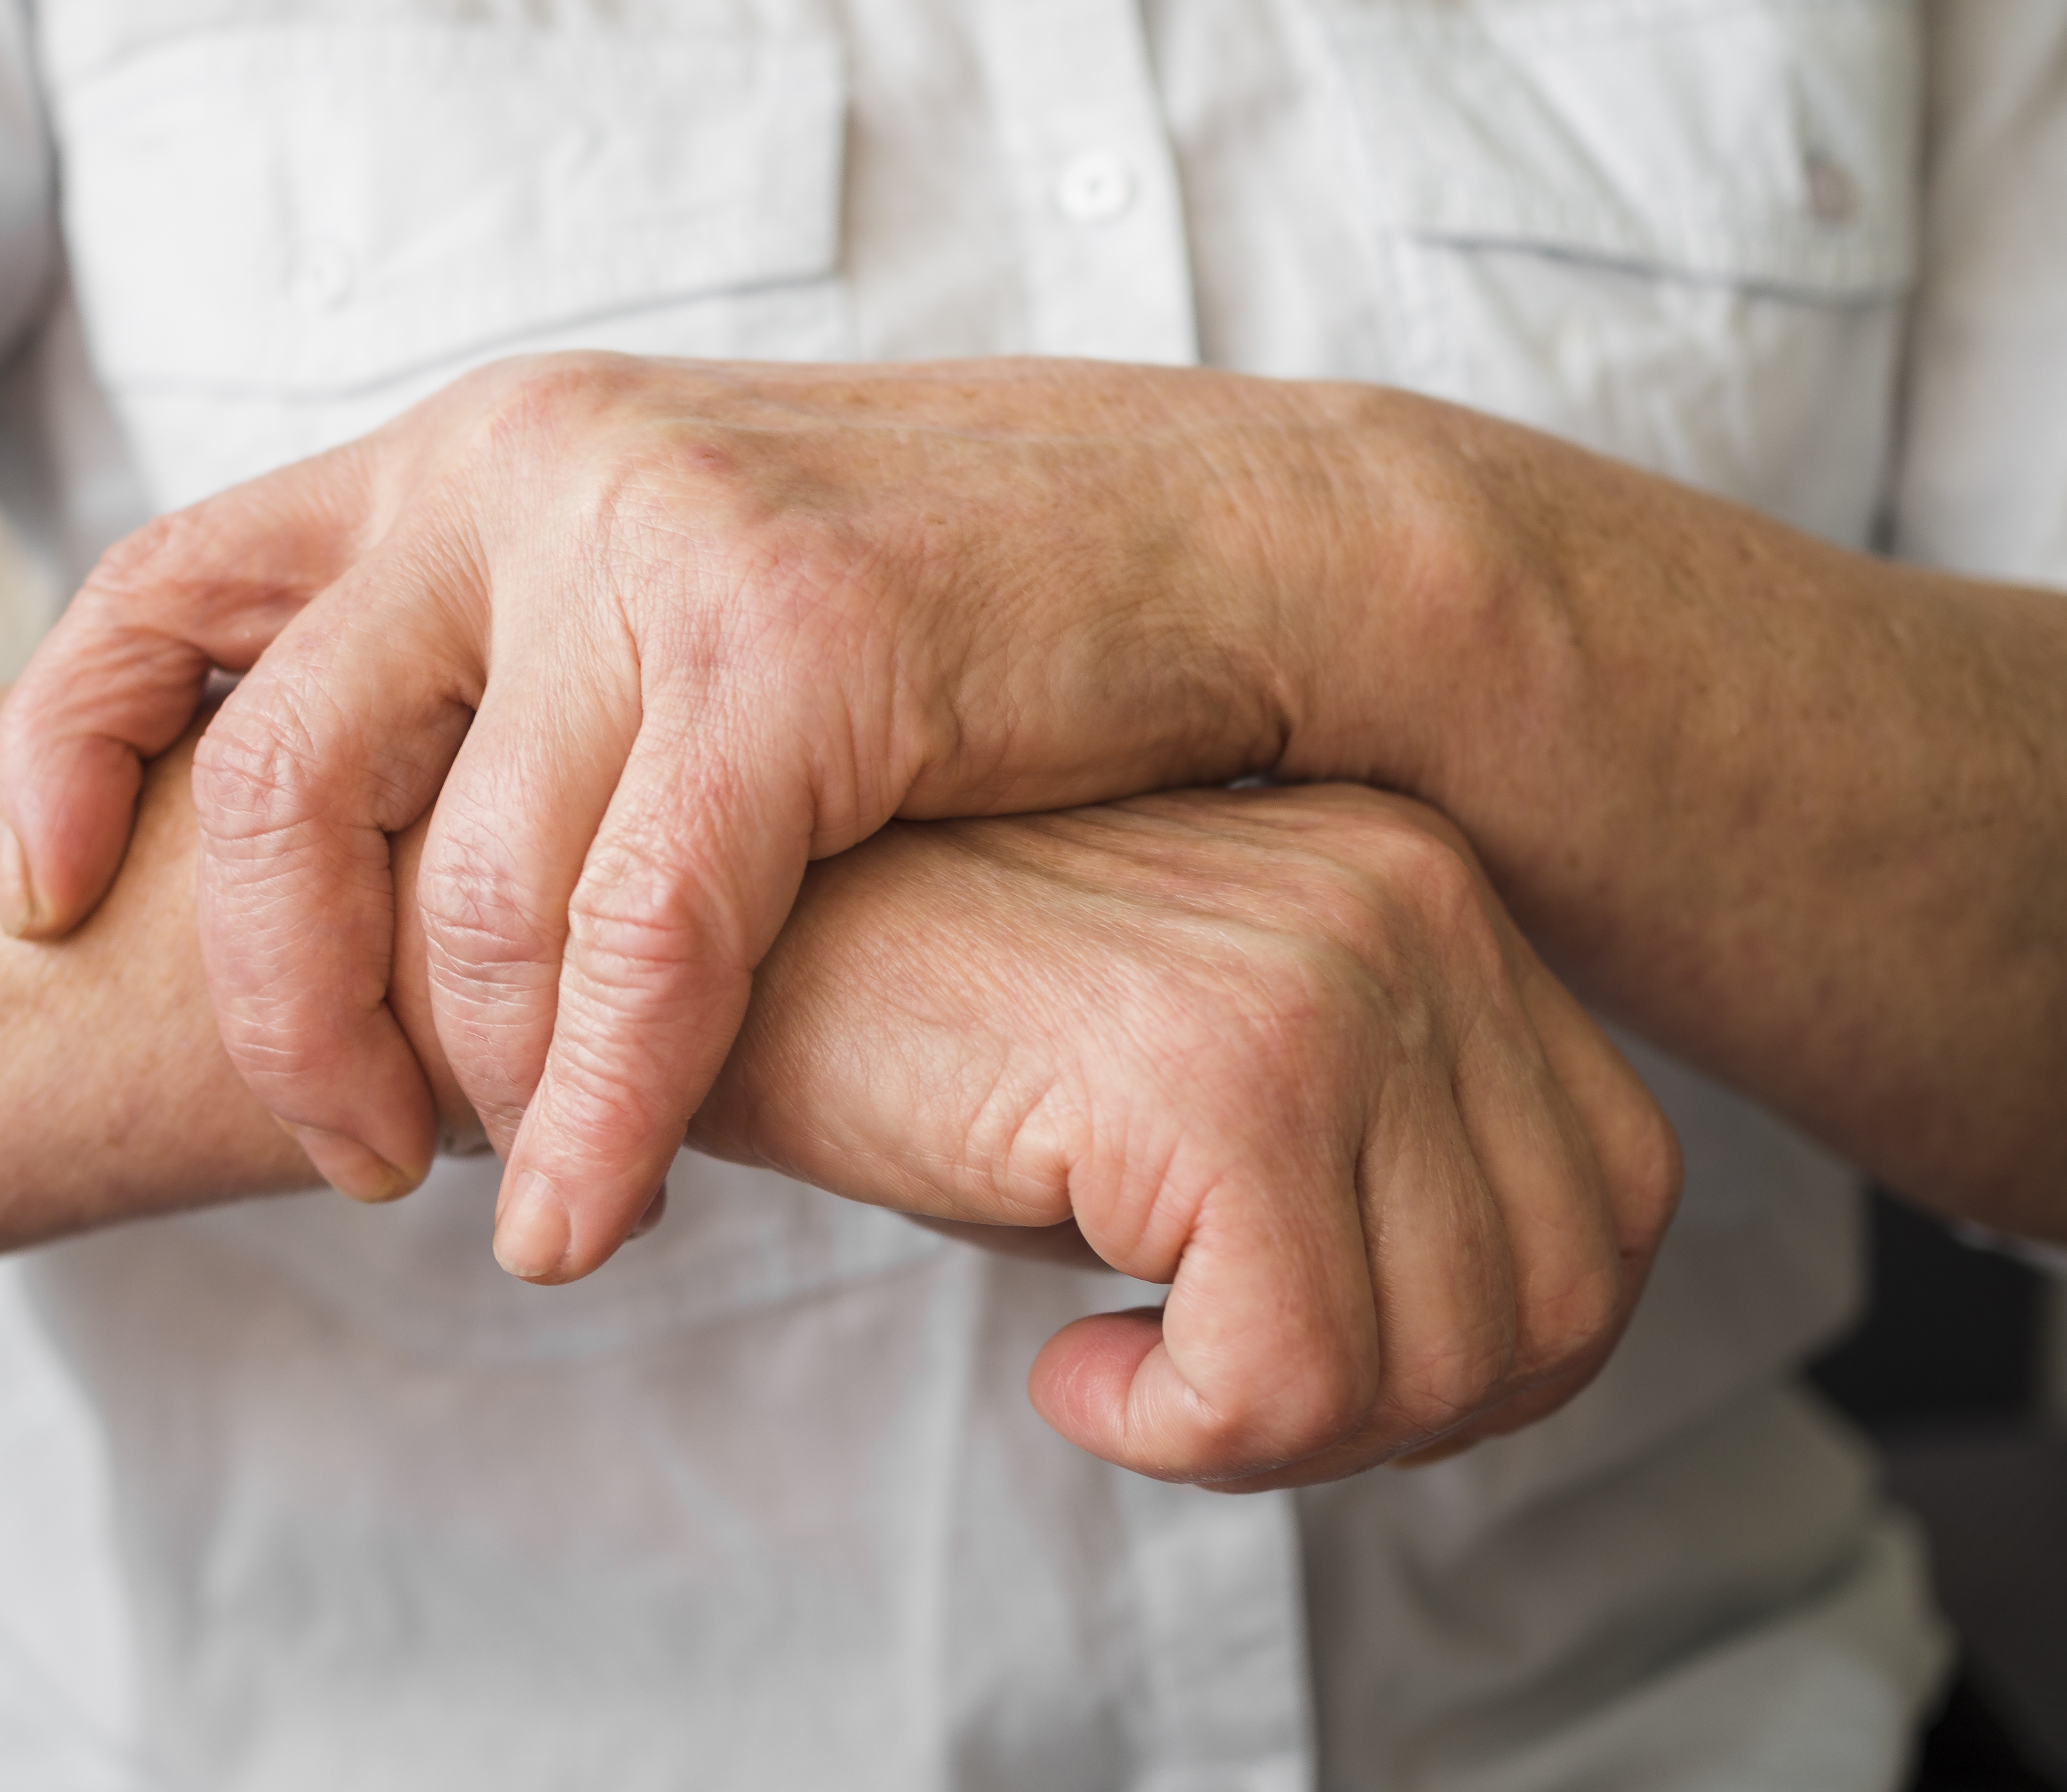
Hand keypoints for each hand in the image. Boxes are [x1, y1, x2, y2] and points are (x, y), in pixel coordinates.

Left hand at [0, 355, 1404, 1279]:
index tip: (39, 899)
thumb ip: (518, 662)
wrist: (1238, 540)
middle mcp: (539, 463)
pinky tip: (595, 1217)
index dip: (67, 751)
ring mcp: (666, 545)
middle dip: (281, 1007)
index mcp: (486, 444)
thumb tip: (376, 838)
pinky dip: (601, 1115)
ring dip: (474, 1095)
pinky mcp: (798, 654)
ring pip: (464, 898)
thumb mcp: (678, 578)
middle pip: (278, 779)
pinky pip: (640, 948)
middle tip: (353, 1154)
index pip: (173, 580)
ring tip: (530, 1201)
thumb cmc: (957, 603)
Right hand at [693, 784, 1681, 1487]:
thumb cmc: (933, 1039)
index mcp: (1426, 890)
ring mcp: (1324, 975)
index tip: (1296, 1367)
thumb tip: (1489, 1365)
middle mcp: (1409, 902)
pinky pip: (1290, 1373)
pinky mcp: (1213, 1069)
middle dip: (1388, 1419)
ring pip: (1441, 1358)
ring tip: (1130, 1374)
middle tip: (1203, 1397)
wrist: (711, 953)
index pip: (1614, 1199)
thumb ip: (1372, 1174)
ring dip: (1278, 1435)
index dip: (1487, 1355)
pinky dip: (1186, 1430)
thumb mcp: (1199, 1093)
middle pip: (1559, 1296)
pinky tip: (1073, 1368)